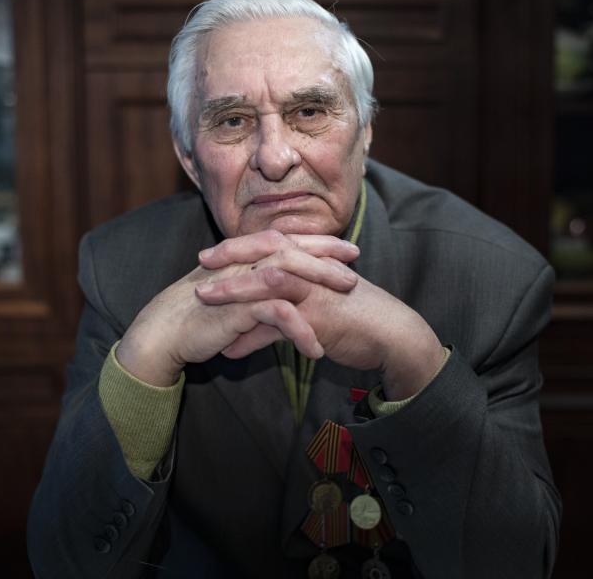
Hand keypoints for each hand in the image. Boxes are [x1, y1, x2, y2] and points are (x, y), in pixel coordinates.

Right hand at [116, 231, 360, 385]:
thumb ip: (255, 288)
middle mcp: (242, 263)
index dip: (318, 244)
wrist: (163, 332)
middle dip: (327, 256)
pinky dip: (300, 329)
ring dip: (321, 283)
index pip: (286, 242)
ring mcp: (239, 283)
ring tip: (348, 296)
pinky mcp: (237, 309)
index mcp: (242, 257)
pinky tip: (316, 348)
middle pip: (292, 250)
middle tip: (356, 265)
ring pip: (288, 273)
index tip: (347, 250)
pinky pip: (277, 313)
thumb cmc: (197, 315)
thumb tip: (282, 292)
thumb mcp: (232, 297)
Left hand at [198, 236, 443, 399]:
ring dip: (234, 291)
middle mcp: (314, 270)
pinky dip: (251, 339)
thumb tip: (259, 313)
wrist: (392, 335)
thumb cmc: (358, 316)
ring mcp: (317, 292)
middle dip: (231, 257)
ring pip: (269, 282)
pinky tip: (229, 350)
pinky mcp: (320, 319)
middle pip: (267, 253)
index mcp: (314, 260)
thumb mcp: (323, 299)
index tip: (211, 253)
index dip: (241, 245)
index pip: (272, 242)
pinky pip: (279, 327)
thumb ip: (292, 300)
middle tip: (200, 263)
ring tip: (203, 299)